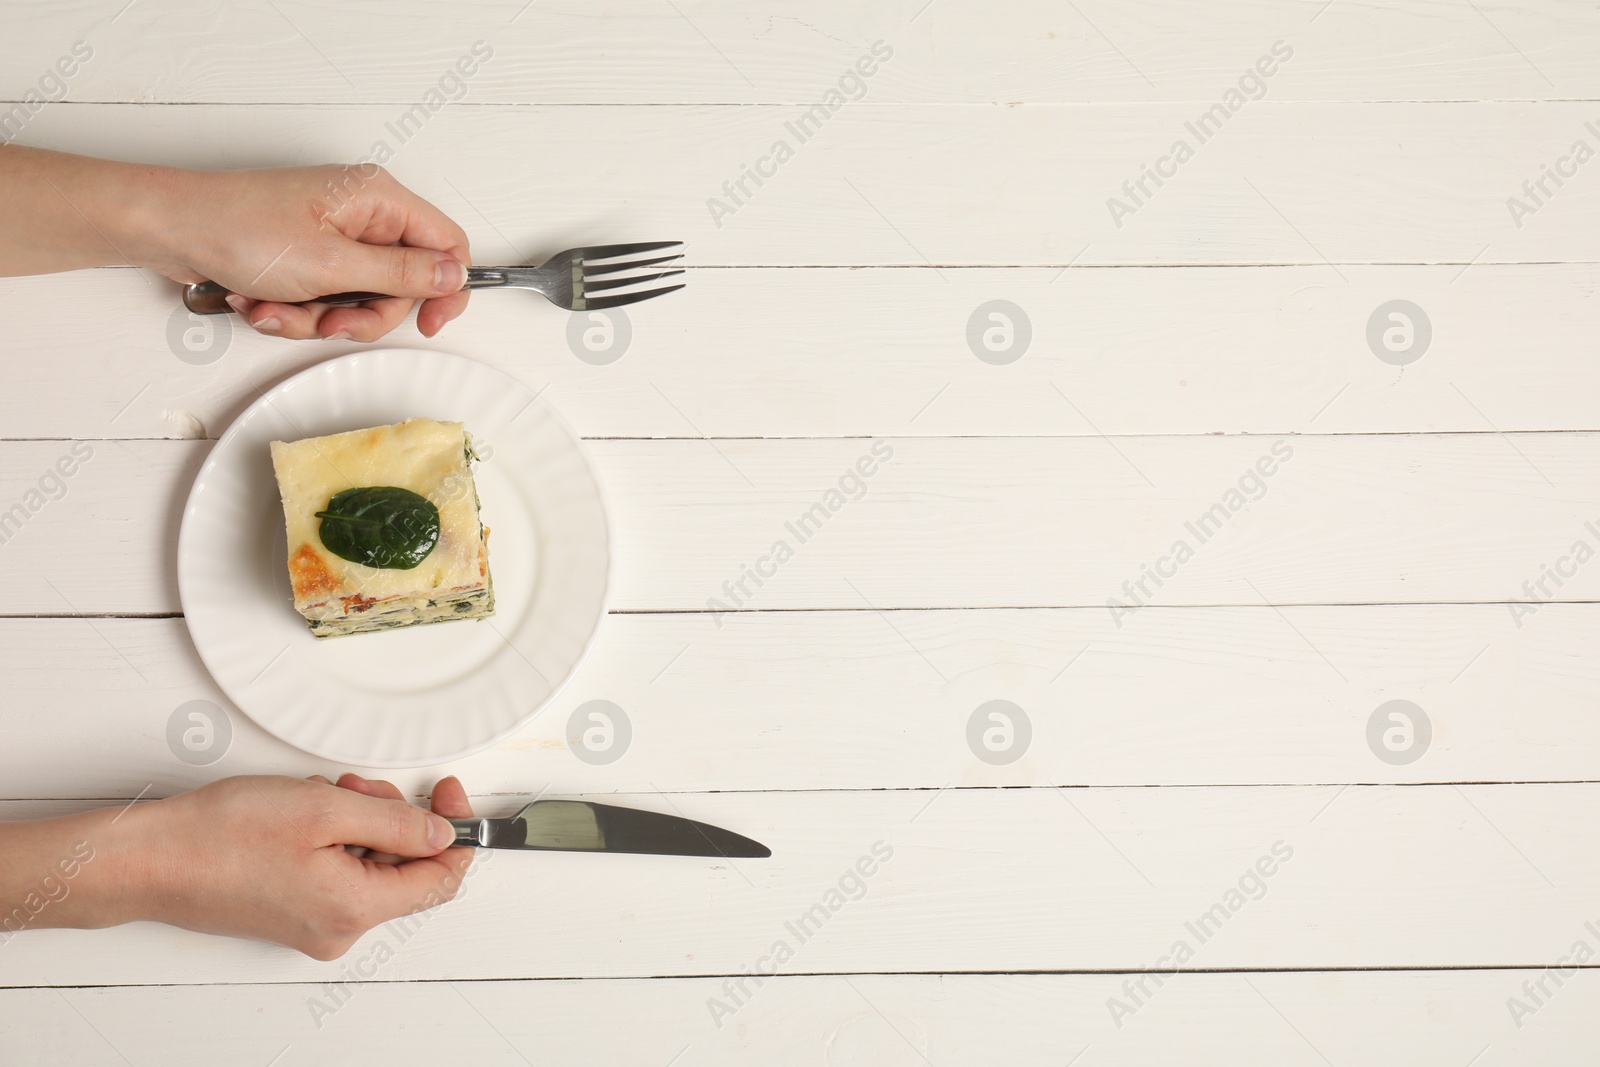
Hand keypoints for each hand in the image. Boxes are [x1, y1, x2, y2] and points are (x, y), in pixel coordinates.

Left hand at [0, 150, 467, 339]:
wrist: (166, 228)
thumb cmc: (237, 228)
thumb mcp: (333, 264)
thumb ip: (402, 275)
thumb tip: (452, 276)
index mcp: (378, 199)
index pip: (446, 243)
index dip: (445, 288)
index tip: (428, 323)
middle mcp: (361, 213)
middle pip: (400, 283)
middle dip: (360, 314)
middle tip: (328, 322)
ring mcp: (332, 236)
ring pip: (358, 299)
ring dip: (316, 317)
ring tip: (275, 308)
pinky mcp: (305, 255)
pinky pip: (323, 299)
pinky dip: (293, 310)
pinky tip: (259, 302)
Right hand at [117, 773, 475, 958]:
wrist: (150, 859)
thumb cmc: (223, 836)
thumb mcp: (327, 810)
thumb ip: (397, 824)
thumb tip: (443, 834)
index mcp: (355, 909)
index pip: (441, 880)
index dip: (455, 830)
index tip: (449, 793)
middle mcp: (339, 929)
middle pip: (405, 870)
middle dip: (394, 817)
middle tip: (360, 786)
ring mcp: (314, 925)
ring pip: (371, 865)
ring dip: (360, 822)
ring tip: (323, 795)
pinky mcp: (292, 913)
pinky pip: (338, 872)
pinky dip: (334, 838)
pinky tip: (305, 814)